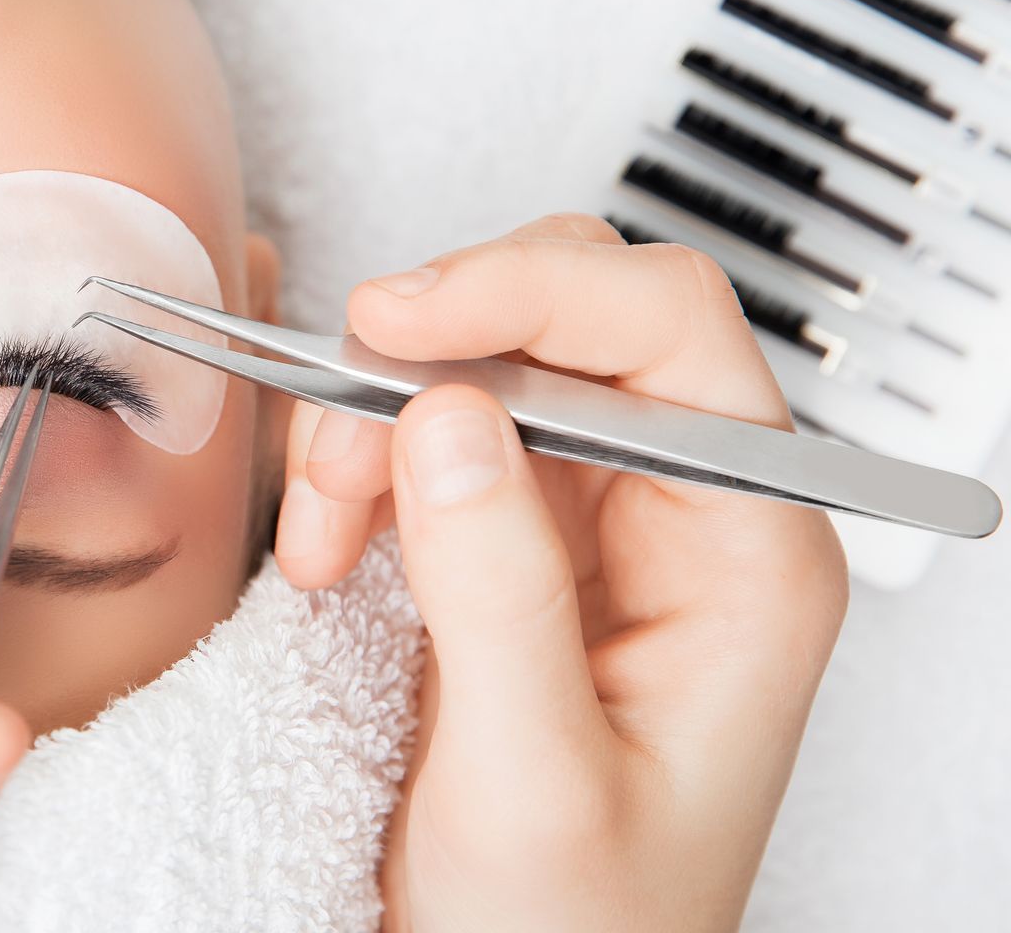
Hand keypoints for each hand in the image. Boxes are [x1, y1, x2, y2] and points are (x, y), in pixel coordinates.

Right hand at [274, 214, 848, 931]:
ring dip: (377, 418)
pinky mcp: (515, 541)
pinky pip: (428, 435)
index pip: (666, 330)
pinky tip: (333, 547)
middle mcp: (683, 515)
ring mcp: (595, 523)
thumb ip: (499, 594)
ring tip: (328, 527)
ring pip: (483, 365)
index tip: (398, 321)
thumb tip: (446, 417)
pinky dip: (357, 466)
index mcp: (746, 557)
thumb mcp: (534, 784)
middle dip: (437, 352)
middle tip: (344, 424)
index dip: (529, 289)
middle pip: (572, 316)